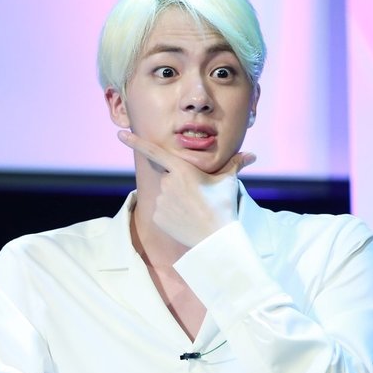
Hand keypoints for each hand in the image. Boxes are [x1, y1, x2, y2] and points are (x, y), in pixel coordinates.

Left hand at [118, 130, 255, 246]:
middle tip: (198, 197)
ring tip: (194, 210)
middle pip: (169, 177)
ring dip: (176, 199)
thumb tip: (252, 155)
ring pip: (166, 194)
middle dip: (180, 184)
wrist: (216, 238)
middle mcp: (167, 183)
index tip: (120, 133)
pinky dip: (171, 214)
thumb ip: (236, 165)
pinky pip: (162, 211)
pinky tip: (185, 220)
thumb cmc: (223, 206)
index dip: (135, 142)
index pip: (154, 151)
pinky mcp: (157, 217)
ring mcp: (160, 201)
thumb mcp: (228, 182)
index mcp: (182, 169)